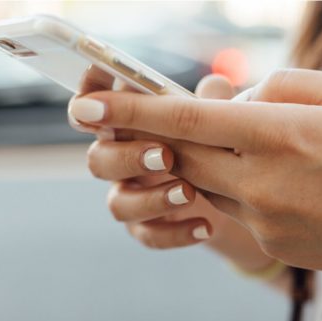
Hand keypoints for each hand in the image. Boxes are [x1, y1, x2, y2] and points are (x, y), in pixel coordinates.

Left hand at [68, 69, 321, 274]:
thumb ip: (279, 86)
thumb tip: (233, 98)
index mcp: (279, 134)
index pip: (186, 119)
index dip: (131, 110)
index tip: (88, 106)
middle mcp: (261, 180)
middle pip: (181, 154)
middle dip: (155, 136)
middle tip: (146, 121)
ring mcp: (262, 218)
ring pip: (203, 182)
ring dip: (204, 159)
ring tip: (244, 146)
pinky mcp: (268, 241)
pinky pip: (232, 207)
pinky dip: (235, 185)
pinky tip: (275, 180)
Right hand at [69, 71, 276, 271]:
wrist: (233, 196)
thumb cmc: (214, 143)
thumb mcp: (217, 120)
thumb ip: (212, 102)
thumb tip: (216, 85)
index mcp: (128, 124)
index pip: (93, 109)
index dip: (88, 98)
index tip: (96, 98)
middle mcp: (121, 159)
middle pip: (99, 160)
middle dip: (128, 157)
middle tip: (166, 156)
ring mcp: (131, 196)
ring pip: (118, 204)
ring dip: (151, 199)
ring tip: (190, 193)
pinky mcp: (147, 227)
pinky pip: (147, 235)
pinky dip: (175, 233)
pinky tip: (205, 226)